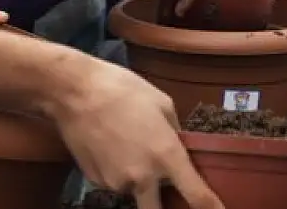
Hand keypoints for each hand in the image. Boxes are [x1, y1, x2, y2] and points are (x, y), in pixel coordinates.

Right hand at [54, 60, 223, 208]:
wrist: (74, 92)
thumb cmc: (123, 90)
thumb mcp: (162, 103)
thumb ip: (175, 132)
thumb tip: (178, 145)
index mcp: (166, 156)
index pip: (197, 195)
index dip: (212, 208)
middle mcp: (142, 177)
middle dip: (164, 207)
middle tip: (164, 187)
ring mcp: (116, 183)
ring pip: (134, 191)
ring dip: (138, 178)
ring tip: (128, 143)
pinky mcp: (95, 180)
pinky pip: (114, 181)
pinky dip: (117, 170)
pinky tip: (109, 144)